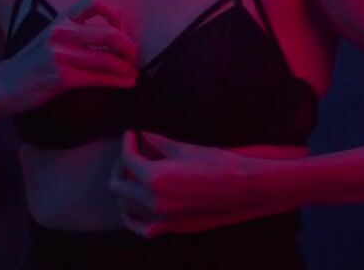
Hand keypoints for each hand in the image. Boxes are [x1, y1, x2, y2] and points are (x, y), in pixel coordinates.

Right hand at [0, 0, 138, 111]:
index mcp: (60, 20)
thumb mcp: (47, 37)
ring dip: (127, 69)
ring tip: (134, 74)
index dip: (115, 14)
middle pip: (110, 34)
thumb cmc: (28, 63)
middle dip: (130, 48)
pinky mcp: (63, 77)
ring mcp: (63, 55)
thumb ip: (71, 31)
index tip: (123, 29)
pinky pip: (99, 78)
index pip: (94, 2)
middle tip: (135, 57)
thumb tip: (106, 36)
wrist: (4, 83)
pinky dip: (117, 81)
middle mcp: (63, 33)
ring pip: (108, 59)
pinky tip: (126, 84)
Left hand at [109, 131, 300, 238]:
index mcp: (156, 178)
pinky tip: (135, 208)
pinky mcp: (173, 227)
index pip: (128, 160)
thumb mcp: (186, 149)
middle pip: (118, 186)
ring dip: (125, 191)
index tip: (132, 135)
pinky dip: (134, 218)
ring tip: (133, 178)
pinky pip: (144, 228)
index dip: (127, 144)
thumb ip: (159, 143)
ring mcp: (163, 218)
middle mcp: (154, 201)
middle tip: (130, 156)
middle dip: (120, 168)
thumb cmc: (219, 164)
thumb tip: (144, 136)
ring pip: (127, 208)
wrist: (245, 189)